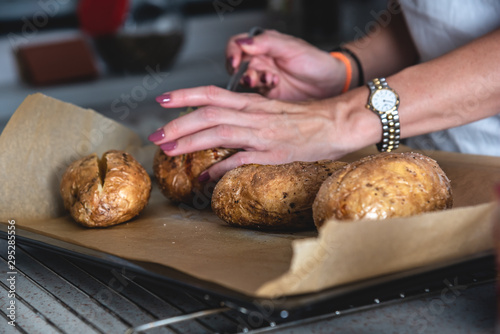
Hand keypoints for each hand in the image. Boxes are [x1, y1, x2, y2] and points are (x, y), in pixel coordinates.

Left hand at [150, 86, 365, 179]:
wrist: (336, 123)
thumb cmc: (305, 119)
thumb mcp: (271, 110)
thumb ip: (246, 115)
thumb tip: (221, 126)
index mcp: (251, 103)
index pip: (212, 93)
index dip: (184, 95)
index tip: (162, 99)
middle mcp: (253, 114)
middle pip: (208, 113)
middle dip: (177, 123)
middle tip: (156, 136)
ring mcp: (262, 133)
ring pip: (218, 132)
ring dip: (190, 141)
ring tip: (169, 150)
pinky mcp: (273, 152)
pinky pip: (240, 159)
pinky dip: (219, 168)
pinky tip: (204, 178)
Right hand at [226, 30, 345, 100]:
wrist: (330, 84)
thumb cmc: (315, 62)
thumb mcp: (291, 47)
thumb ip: (266, 42)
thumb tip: (243, 43)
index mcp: (264, 44)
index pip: (238, 44)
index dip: (232, 52)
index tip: (235, 61)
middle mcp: (261, 60)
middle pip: (237, 64)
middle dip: (241, 71)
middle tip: (253, 76)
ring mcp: (263, 77)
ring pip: (244, 80)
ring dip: (253, 81)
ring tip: (271, 80)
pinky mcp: (268, 94)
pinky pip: (254, 94)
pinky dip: (261, 91)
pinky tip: (274, 86)